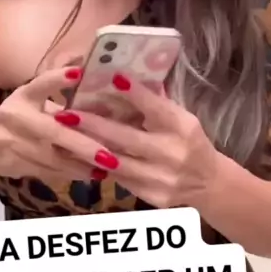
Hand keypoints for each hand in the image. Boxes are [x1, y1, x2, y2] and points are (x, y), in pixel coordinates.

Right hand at [0, 66, 120, 183]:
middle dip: (83, 145)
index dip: (57, 78)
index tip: (78, 73)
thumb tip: (91, 83)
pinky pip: (47, 172)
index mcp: (23, 97)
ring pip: (52, 158)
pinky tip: (90, 176)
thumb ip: (57, 94)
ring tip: (106, 169)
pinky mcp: (13, 164)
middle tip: (108, 155)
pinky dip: (69, 174)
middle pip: (53, 132)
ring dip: (80, 165)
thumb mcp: (31, 99)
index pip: (39, 84)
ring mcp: (12, 143)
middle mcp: (15, 117)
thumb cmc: (17, 118)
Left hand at [53, 74, 218, 207]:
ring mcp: (162, 178)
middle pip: (127, 138)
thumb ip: (156, 102)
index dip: (136, 94)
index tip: (113, 78)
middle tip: (66, 113)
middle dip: (93, 125)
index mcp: (183, 127)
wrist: (208, 183)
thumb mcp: (181, 118)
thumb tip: (127, 75)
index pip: (157, 108)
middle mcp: (173, 153)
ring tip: (63, 135)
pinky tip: (77, 156)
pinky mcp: (152, 196)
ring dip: (86, 148)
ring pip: (116, 162)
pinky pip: (118, 179)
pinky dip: (97, 166)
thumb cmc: (189, 142)